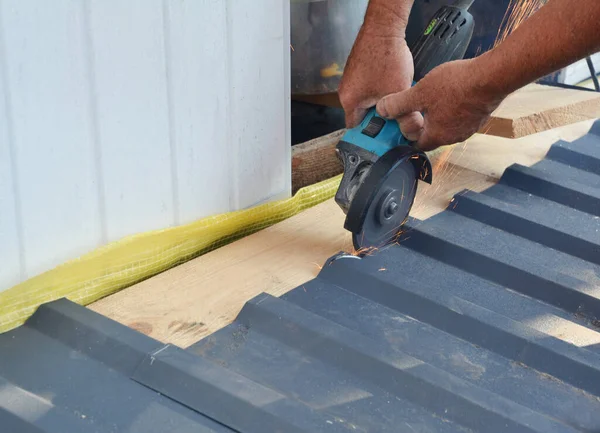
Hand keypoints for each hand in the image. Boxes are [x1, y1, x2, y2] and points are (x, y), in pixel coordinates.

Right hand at [338, 31, 416, 130]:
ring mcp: (352, 80)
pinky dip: (382, 91)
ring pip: (368, 102)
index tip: (386, 136)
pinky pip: (370, 89)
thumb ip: (406, 116)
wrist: (384, 27)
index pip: (357, 129)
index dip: (372, 134)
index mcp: (350, 102)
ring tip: (396, 96)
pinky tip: (394, 83)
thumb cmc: (386, 56)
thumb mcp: (399, 92)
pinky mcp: (359, 71)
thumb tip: (413, 133)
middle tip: (396, 115)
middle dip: (381, 118)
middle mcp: (346, 92)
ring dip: (383, 103)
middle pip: (364, 116)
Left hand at [376, 58, 506, 150]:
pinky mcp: (479, 116)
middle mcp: (453, 137)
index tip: (400, 128)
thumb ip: (399, 104)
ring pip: (447, 126)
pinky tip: (450, 95)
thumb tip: (382, 111)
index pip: (416, 146)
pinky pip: (460, 117)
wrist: (492, 76)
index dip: (406, 138)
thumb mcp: (419, 92)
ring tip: (431, 101)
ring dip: (438, 117)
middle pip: (432, 136)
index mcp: (436, 136)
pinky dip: (452, 110)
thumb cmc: (457, 85)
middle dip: (422, 125)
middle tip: (413, 111)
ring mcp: (469, 128)